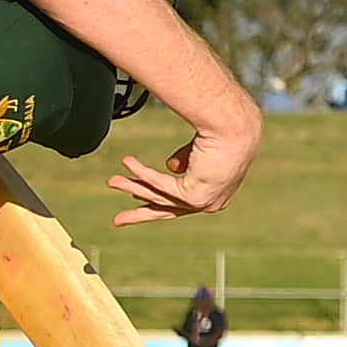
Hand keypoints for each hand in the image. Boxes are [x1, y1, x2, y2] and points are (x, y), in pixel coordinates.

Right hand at [105, 104, 258, 224]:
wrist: (234, 126)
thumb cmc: (224, 132)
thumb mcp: (201, 151)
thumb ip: (187, 160)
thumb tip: (171, 166)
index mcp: (217, 193)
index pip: (181, 201)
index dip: (157, 198)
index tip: (136, 196)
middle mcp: (212, 202)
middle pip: (169, 209)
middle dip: (142, 213)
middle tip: (118, 220)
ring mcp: (204, 202)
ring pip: (160, 196)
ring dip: (134, 186)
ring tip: (111, 181)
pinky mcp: (194, 196)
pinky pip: (160, 184)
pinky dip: (142, 172)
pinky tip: (127, 162)